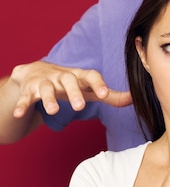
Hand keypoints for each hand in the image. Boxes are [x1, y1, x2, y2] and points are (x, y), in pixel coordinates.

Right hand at [10, 61, 131, 116]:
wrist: (35, 73)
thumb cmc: (69, 83)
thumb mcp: (88, 88)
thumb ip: (110, 95)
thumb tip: (134, 99)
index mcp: (79, 76)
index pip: (91, 75)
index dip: (99, 84)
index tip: (105, 94)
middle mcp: (62, 77)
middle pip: (69, 81)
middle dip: (74, 93)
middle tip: (80, 107)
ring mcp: (45, 82)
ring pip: (47, 89)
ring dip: (49, 99)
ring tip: (52, 111)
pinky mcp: (29, 90)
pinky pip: (26, 97)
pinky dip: (22, 104)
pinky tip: (19, 113)